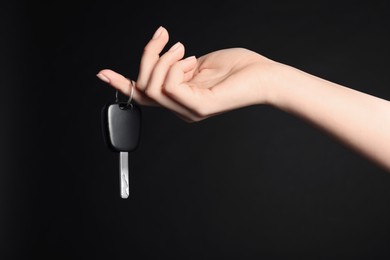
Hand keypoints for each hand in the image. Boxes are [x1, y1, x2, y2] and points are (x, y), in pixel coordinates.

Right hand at [97, 26, 278, 121]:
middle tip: (164, 37)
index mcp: (180, 98)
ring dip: (162, 59)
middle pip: (144, 88)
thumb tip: (163, 59)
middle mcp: (181, 108)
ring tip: (182, 47)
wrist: (264, 75)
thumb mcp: (197, 64)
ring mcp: (189, 110)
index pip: (144, 95)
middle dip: (147, 57)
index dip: (121, 83)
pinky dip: (174, 67)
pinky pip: (170, 87)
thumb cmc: (236, 68)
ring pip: (153, 87)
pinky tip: (191, 60)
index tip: (102, 73)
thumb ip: (176, 67)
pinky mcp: (199, 107)